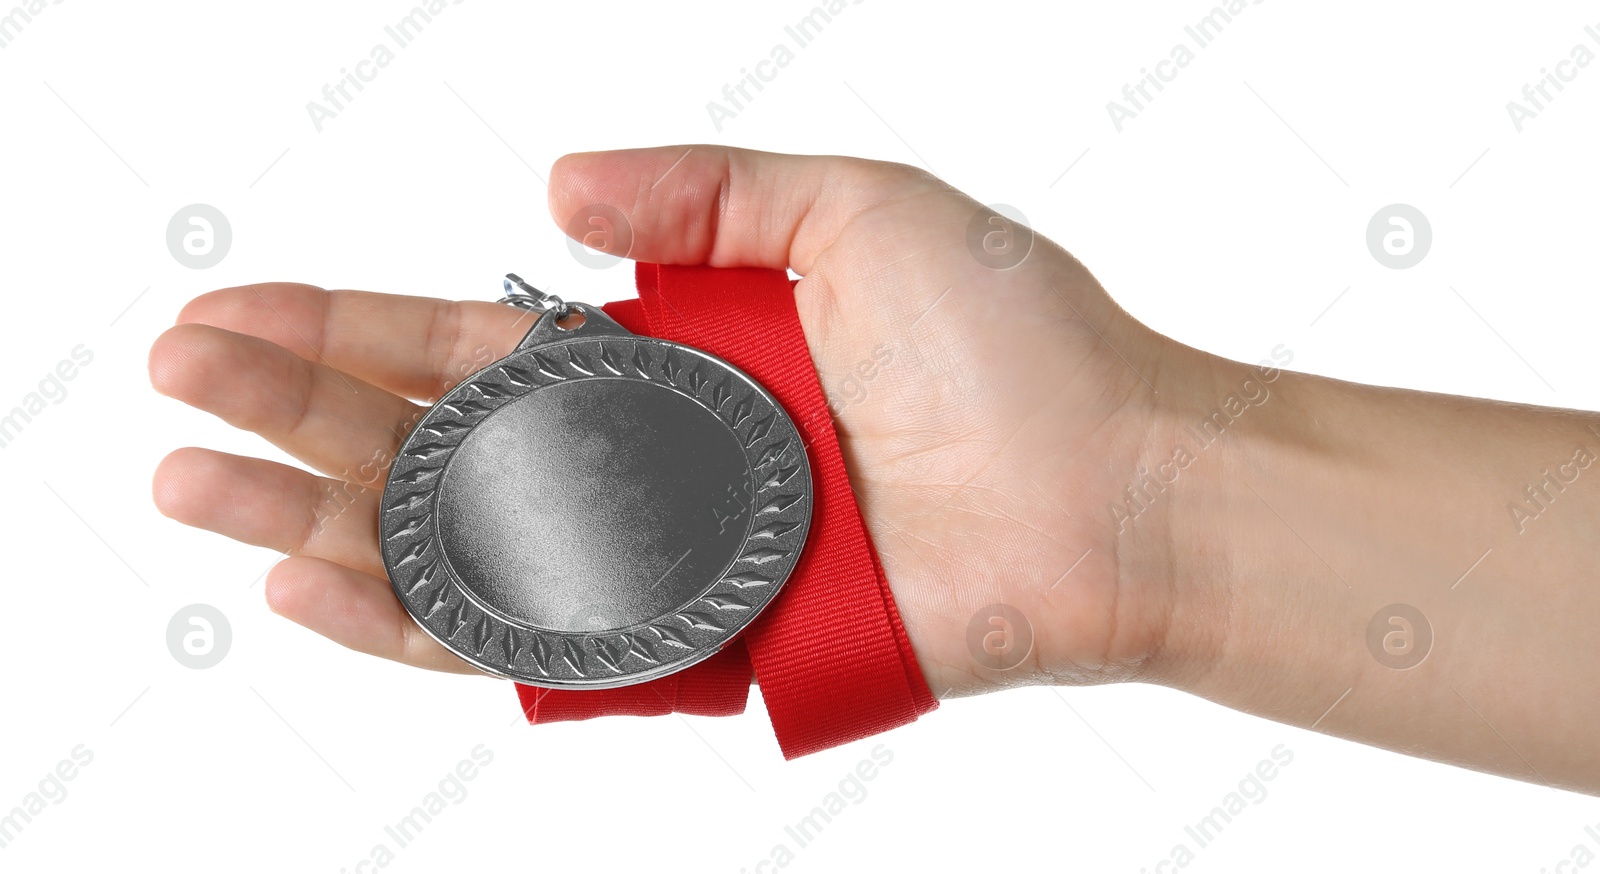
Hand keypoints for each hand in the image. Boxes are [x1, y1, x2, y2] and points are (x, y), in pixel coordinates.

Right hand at [149, 145, 1206, 696]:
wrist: (1118, 484)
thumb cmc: (1016, 345)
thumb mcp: (853, 208)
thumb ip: (702, 192)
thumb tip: (546, 189)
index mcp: (672, 354)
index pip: (474, 341)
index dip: (351, 324)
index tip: (236, 309)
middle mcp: (652, 459)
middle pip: (437, 441)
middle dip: (296, 408)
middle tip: (176, 386)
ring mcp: (665, 557)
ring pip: (460, 546)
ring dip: (318, 516)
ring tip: (194, 481)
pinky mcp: (698, 645)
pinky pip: (539, 644)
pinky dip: (423, 621)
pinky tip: (314, 584)